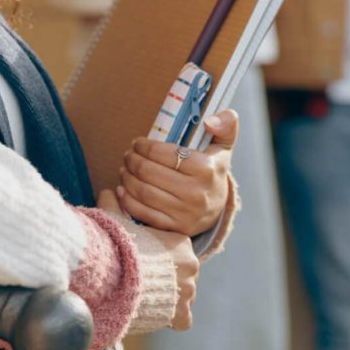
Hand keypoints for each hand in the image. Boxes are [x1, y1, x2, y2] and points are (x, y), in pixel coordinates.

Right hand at [98, 189, 197, 329]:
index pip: (175, 250)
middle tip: (142, 279)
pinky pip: (182, 318)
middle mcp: (192, 266)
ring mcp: (189, 292)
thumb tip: (110, 190)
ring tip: (145, 296)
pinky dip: (172, 318)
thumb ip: (115, 205)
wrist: (118, 278)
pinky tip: (155, 313)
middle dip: (166, 276)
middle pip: (181, 272)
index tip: (142, 258)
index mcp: (181, 242)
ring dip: (168, 297)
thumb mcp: (117, 221)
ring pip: (182, 295)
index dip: (158, 255)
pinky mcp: (183, 315)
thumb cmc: (118, 247)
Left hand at [117, 109, 237, 235]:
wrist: (217, 210)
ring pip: (143, 191)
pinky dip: (127, 200)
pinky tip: (123, 189)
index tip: (137, 143)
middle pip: (149, 172)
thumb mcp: (222, 147)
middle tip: (128, 155)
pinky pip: (142, 213)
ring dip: (127, 178)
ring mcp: (185, 213)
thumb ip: (226, 125)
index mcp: (206, 169)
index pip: (163, 153)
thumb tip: (210, 120)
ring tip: (124, 169)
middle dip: (132, 160)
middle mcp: (196, 193)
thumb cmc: (212, 172)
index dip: (144, 146)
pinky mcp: (174, 228)